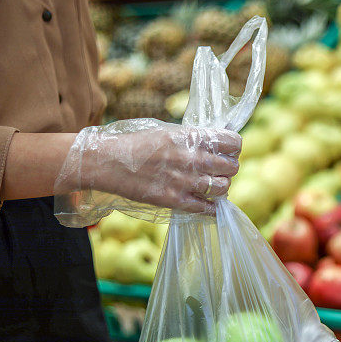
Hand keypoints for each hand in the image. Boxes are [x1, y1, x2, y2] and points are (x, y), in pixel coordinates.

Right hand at [56, 119, 240, 214]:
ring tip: (211, 186)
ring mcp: (185, 181)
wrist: (106, 161)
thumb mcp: (167, 132)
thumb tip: (214, 144)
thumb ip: (192, 139)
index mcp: (191, 137)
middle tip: (220, 171)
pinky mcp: (175, 200)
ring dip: (221, 188)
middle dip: (229, 169)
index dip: (234, 148)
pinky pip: (207, 209)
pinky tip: (209, 205)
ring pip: (224, 188)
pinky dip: (213, 208)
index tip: (229, 151)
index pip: (233, 142)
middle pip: (232, 166)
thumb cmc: (135, 144)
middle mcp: (192, 158)